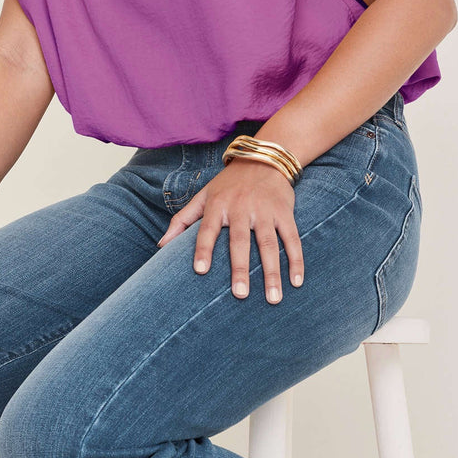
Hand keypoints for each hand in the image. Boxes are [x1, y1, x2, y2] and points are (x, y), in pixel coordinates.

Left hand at [156, 159, 303, 302]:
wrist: (262, 159)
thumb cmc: (228, 185)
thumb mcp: (203, 196)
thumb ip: (182, 221)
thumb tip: (161, 246)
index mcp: (218, 205)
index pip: (207, 229)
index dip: (203, 249)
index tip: (200, 271)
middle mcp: (241, 207)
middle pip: (240, 241)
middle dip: (240, 268)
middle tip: (240, 295)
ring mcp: (264, 210)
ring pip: (269, 244)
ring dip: (272, 272)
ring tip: (273, 298)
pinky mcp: (284, 212)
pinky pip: (292, 238)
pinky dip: (296, 260)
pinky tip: (296, 282)